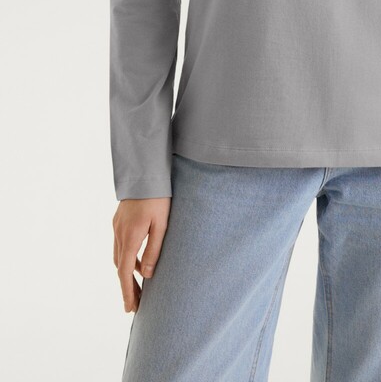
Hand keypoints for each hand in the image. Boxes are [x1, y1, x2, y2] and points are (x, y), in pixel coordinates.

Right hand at [113, 197, 170, 312]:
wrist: (146, 173)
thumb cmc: (158, 198)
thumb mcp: (161, 226)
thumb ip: (154, 251)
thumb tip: (146, 275)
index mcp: (129, 237)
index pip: (124, 272)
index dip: (127, 291)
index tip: (131, 308)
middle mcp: (119, 233)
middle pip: (119, 267)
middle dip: (127, 286)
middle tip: (136, 304)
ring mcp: (117, 226)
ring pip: (119, 256)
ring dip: (126, 273)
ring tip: (139, 287)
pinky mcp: (119, 220)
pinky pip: (120, 245)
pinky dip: (127, 258)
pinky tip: (138, 262)